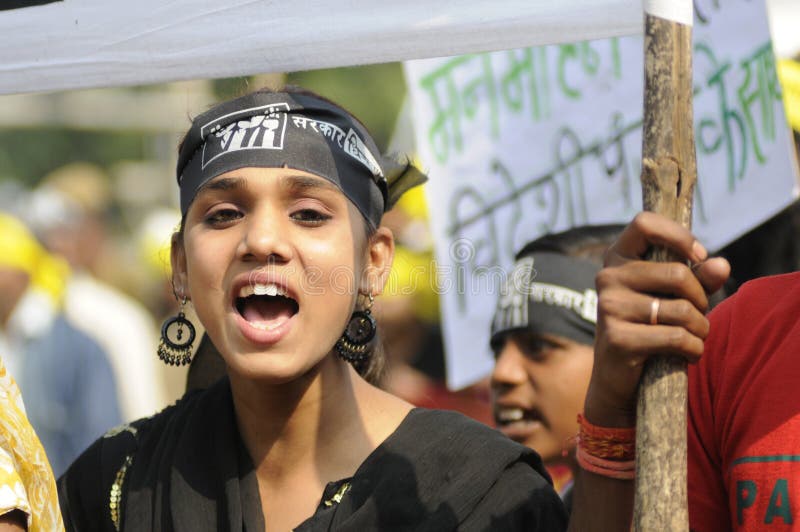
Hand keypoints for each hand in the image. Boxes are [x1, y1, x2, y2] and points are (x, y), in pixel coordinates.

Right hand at [584, 212, 729, 426]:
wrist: (618, 378)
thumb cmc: (650, 327)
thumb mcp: (674, 296)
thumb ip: (699, 277)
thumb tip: (721, 264)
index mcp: (617, 258)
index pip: (644, 223)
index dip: (678, 236)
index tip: (698, 257)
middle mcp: (607, 278)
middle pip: (677, 273)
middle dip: (701, 298)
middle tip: (698, 314)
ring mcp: (609, 308)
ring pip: (682, 309)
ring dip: (701, 328)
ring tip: (695, 336)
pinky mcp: (618, 338)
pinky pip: (677, 337)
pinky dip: (694, 349)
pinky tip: (689, 354)